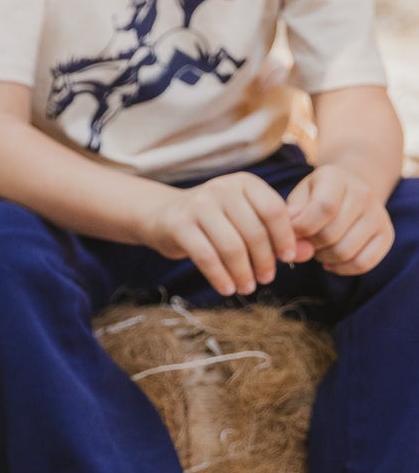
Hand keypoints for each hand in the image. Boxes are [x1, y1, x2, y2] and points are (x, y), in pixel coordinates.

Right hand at [142, 170, 304, 296]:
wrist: (163, 215)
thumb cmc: (215, 221)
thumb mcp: (246, 220)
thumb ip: (278, 235)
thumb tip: (308, 253)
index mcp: (244, 183)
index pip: (274, 210)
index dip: (284, 238)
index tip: (286, 259)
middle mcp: (222, 189)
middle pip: (254, 232)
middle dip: (264, 261)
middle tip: (266, 279)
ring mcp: (199, 205)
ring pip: (232, 246)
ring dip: (243, 273)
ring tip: (248, 287)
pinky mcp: (179, 224)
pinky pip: (206, 256)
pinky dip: (220, 277)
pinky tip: (228, 288)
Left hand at [287, 163, 393, 275]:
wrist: (350, 191)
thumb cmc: (316, 196)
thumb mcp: (299, 196)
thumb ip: (292, 214)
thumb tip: (290, 233)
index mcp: (335, 177)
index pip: (324, 207)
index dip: (303, 227)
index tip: (292, 233)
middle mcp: (362, 192)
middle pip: (332, 234)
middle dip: (311, 245)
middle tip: (305, 242)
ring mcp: (378, 214)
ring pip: (345, 252)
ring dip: (324, 258)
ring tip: (318, 249)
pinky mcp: (386, 235)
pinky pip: (363, 263)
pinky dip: (342, 268)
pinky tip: (331, 261)